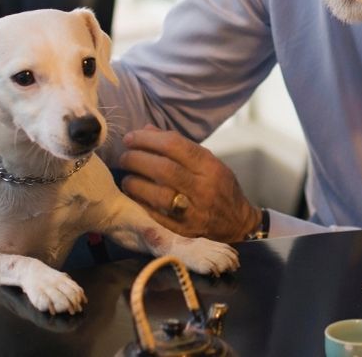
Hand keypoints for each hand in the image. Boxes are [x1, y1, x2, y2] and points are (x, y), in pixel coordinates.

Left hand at [119, 125, 261, 242]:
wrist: (237, 224)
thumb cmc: (219, 187)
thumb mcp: (208, 161)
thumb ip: (179, 146)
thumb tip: (146, 130)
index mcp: (210, 167)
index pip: (175, 146)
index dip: (148, 139)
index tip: (131, 138)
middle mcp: (203, 188)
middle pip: (163, 169)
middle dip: (137, 159)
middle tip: (124, 156)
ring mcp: (193, 211)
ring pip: (157, 194)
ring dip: (135, 183)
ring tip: (127, 177)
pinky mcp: (183, 230)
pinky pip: (155, 215)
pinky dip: (139, 202)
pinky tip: (132, 194)